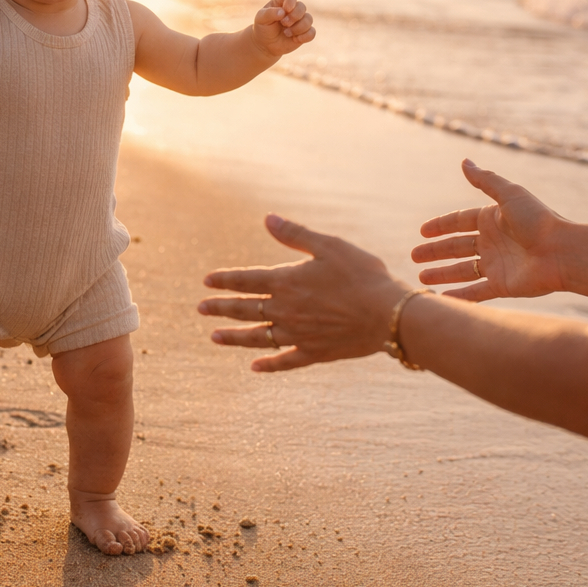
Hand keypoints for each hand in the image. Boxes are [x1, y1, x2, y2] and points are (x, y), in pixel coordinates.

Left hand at [199, 214, 405, 371]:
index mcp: (286, 282)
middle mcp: (285, 311)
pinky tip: (255, 367)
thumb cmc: (361, 275)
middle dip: (220, 308)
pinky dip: (269, 365)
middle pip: (245, 310)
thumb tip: (267, 218)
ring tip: (214, 338)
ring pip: (257, 337)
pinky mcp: (314, 353)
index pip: (246, 280)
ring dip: (234, 337)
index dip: (225, 280)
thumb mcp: (329, 246)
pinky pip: (285, 361)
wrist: (387, 315)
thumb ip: (295, 235)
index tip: (206, 281)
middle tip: (201, 309)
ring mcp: (297, 335)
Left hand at [250, 0, 315, 56]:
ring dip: (298, 28)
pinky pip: (312, 32)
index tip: (286, 9)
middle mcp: (293, 9)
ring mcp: (300, 20)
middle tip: (284, 24)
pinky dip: (305, 36)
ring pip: (309, 19)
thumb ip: (269, 13)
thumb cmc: (263, 28)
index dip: (290, 1)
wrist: (266, 44)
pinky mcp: (305, 32)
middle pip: (302, 7)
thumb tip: (283, 12)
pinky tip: (295, 39)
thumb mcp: (261, 19)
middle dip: (294, 16)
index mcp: (282, 2)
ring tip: (286, 33)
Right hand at [412, 159, 568, 300]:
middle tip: (414, 256)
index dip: (441, 226)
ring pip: (462, 271)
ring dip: (442, 274)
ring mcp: (497, 265)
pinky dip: (459, 297)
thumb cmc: (538, 220)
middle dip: (435, 252)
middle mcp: (493, 242)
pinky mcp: (502, 286)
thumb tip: (464, 162)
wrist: (562, 252)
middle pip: (457, 247)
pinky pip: (476, 292)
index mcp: (493, 219)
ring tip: (420, 277)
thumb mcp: (509, 194)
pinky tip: (441, 297)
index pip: (460, 222)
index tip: (422, 231)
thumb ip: (485, 180)